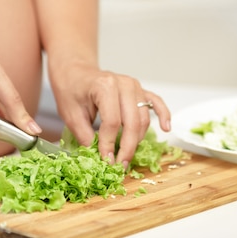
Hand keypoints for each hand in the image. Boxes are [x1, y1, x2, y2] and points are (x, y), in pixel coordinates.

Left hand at [49, 63, 170, 167]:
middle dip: (127, 147)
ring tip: (126, 155)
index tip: (106, 161)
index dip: (109, 144)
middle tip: (120, 165)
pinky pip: (156, 102)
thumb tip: (99, 158)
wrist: (76, 72)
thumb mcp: (70, 114)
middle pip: (132, 122)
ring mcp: (134, 86)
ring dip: (137, 139)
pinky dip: (163, 115)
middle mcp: (123, 84)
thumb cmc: (72, 89)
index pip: (112, 122)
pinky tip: (166, 128)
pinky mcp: (139, 90)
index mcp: (104, 86)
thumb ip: (85, 136)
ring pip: (143, 118)